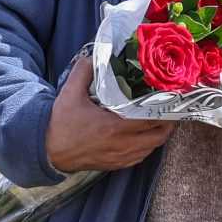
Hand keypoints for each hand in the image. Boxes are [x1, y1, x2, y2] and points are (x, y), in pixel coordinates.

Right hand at [44, 52, 170, 172]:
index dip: (166, 112)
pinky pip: (140, 158)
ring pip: (151, 149)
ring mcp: (120, 157)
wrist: (48, 150)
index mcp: (114, 127)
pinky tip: (146, 138)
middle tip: (171, 112)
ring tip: (162, 123)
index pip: (151, 121)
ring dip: (159, 137)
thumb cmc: (60, 123)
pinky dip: (148, 148)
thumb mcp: (70, 93)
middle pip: (158, 137)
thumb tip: (94, 56)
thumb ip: (84, 72)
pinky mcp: (116, 165)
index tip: (173, 102)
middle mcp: (122, 145)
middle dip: (168, 125)